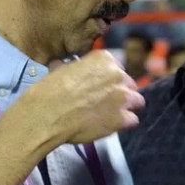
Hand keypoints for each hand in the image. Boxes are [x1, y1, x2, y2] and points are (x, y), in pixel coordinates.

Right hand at [21, 50, 143, 145]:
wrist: (47, 113)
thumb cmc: (50, 91)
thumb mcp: (63, 68)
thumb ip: (78, 68)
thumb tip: (71, 69)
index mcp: (104, 59)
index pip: (117, 69)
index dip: (110, 80)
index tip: (102, 87)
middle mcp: (118, 75)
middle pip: (129, 84)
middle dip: (119, 93)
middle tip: (106, 103)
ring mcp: (122, 97)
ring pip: (137, 101)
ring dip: (127, 107)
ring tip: (112, 114)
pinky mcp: (122, 118)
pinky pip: (132, 121)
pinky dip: (123, 124)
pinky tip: (110, 125)